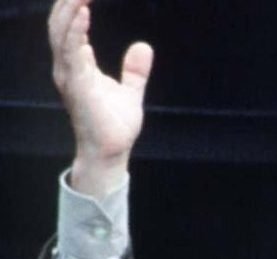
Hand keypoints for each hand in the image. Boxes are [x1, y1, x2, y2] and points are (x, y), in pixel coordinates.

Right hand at [48, 0, 151, 194]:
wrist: (110, 152)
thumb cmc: (115, 126)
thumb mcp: (129, 92)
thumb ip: (135, 71)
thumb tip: (144, 46)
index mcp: (77, 66)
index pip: (69, 28)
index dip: (74, 7)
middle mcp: (67, 68)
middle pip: (60, 25)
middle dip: (66, 2)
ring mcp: (69, 76)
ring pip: (61, 34)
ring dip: (69, 9)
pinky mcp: (76, 86)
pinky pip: (72, 52)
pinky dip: (76, 31)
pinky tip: (83, 13)